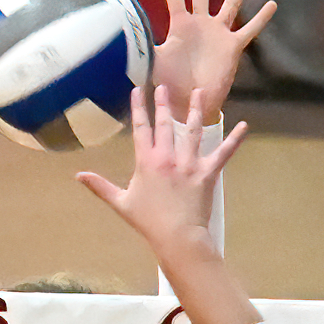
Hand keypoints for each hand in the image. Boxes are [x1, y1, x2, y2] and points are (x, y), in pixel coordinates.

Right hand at [78, 86, 247, 262]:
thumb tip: (78, 176)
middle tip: (164, 86)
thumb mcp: (121, 203)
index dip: (139, 108)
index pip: (141, 128)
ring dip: (196, 110)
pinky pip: (224, 153)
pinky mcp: (207, 173)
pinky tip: (244, 126)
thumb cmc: (148, 222)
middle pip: (166, 124)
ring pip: (193, 130)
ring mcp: (189, 163)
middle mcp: (168, 157)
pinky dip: (235, 139)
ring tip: (199, 91)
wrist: (177, 237)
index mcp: (147, 161)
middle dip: (164, 103)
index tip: (138, 90)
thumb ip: (100, 187)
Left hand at [150, 0, 275, 122]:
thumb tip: (122, 38)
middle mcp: (200, 25)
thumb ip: (142, 47)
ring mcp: (218, 34)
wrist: (189, 103)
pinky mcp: (232, 47)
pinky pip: (249, 30)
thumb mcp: (153, 62)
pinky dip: (261, 18)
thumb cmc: (169, 84)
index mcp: (180, 26)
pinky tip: (272, 4)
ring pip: (232, 4)